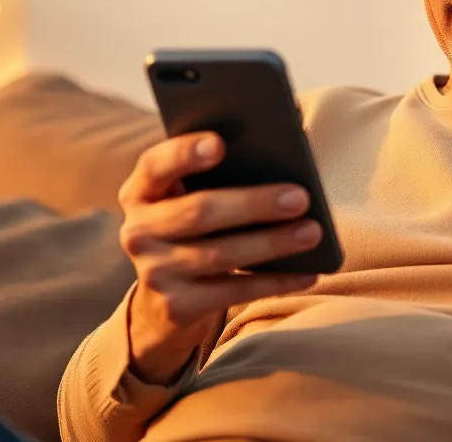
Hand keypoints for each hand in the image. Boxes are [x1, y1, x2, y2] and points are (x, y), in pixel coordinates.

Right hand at [118, 133, 321, 383]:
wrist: (166, 298)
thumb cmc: (197, 227)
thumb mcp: (193, 196)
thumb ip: (223, 170)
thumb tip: (286, 144)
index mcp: (143, 190)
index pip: (156, 164)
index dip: (185, 153)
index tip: (220, 144)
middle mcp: (139, 230)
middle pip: (198, 212)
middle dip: (253, 204)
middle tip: (299, 198)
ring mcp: (154, 272)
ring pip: (219, 255)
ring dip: (271, 243)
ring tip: (312, 232)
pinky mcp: (176, 306)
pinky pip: (233, 292)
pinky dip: (275, 282)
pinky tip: (308, 273)